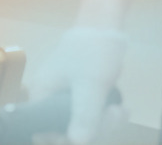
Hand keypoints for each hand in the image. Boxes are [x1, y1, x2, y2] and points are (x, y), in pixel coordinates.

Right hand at [29, 27, 127, 143]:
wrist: (104, 29)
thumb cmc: (92, 52)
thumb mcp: (91, 85)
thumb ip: (85, 115)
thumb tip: (78, 143)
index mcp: (41, 93)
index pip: (42, 130)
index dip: (62, 138)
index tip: (86, 136)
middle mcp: (47, 97)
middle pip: (65, 129)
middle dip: (95, 129)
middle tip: (115, 115)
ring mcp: (63, 96)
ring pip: (81, 124)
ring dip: (104, 123)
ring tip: (121, 111)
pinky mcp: (78, 95)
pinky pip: (88, 115)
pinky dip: (104, 116)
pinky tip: (119, 109)